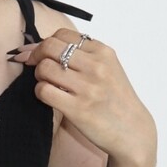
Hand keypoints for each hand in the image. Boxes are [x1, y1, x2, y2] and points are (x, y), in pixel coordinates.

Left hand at [11, 29, 155, 166]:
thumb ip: (83, 56)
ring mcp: (87, 87)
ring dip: (39, 76)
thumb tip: (44, 47)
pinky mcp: (78, 108)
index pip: (63, 35)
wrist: (132, 130)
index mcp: (103, 52)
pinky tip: (49, 97)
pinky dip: (40, 92)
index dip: (45, 43)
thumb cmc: (116, 100)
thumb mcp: (109, 69)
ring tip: (47, 84)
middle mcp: (96, 66)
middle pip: (50, 47)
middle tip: (35, 67)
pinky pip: (44, 91)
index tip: (40, 54)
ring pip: (44, 68)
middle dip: (36, 55)